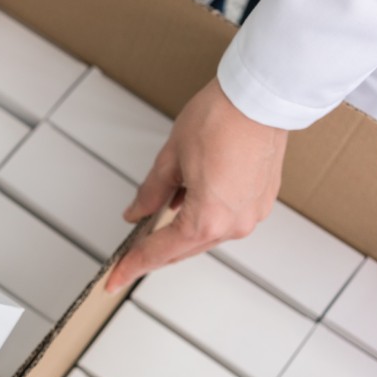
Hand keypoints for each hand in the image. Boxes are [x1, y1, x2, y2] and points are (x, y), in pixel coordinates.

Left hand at [106, 77, 287, 292]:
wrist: (262, 97)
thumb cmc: (221, 120)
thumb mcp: (170, 159)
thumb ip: (151, 193)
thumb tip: (136, 213)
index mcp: (207, 219)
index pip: (160, 252)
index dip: (132, 265)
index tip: (114, 278)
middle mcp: (234, 224)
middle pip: (183, 248)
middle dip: (154, 251)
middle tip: (127, 257)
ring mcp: (252, 214)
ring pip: (204, 235)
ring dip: (178, 232)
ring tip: (154, 218)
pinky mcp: (262, 200)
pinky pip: (224, 219)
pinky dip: (201, 216)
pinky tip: (183, 202)